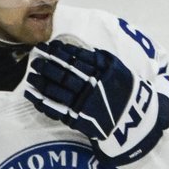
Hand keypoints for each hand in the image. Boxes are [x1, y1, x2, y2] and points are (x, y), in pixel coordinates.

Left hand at [24, 40, 168, 163]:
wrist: (137, 121)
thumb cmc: (128, 93)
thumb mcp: (119, 70)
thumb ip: (101, 59)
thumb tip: (79, 49)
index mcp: (102, 72)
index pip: (75, 59)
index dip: (59, 52)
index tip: (48, 46)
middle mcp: (91, 86)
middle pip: (63, 73)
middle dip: (47, 65)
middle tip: (35, 60)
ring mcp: (84, 103)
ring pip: (57, 90)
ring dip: (41, 82)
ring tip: (31, 75)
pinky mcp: (79, 119)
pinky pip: (56, 109)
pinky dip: (42, 101)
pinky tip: (32, 94)